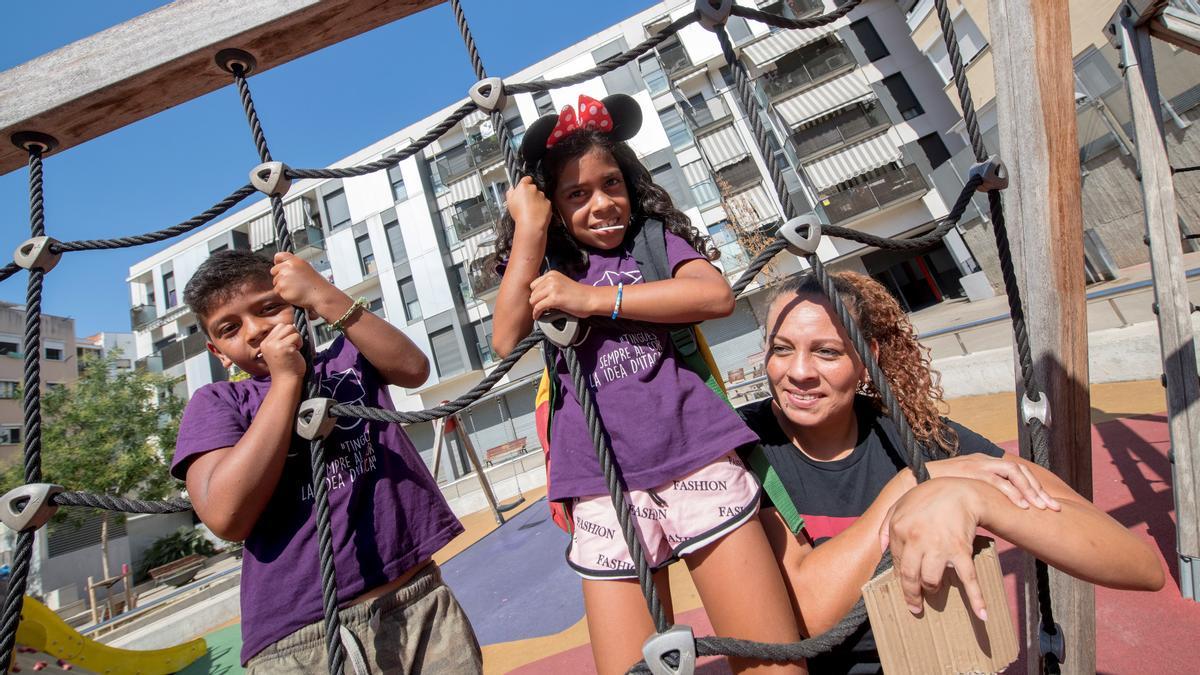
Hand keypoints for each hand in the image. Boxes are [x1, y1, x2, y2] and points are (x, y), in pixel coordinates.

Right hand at [259, 323, 304, 380]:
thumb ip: (282, 339)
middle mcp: (268, 343)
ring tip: (294, 350)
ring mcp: (275, 345)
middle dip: (293, 334)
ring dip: (297, 338)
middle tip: (293, 347)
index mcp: (265, 343)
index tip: (289, 346)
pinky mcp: (284, 348)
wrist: (286, 381)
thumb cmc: (286, 367)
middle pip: (285, 326)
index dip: (288, 334)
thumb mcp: (278, 350)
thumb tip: (293, 326)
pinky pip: (297, 337)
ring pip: (291, 328)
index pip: (279, 327)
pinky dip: (300, 344)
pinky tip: (296, 353)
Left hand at [272, 252, 340, 311]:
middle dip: (280, 276)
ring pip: (275, 282)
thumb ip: (293, 265)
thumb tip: (283, 266)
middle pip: (274, 270)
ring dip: (282, 286)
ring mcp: (283, 277)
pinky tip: (293, 293)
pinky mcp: (281, 288)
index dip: (278, 262)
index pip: (278, 256)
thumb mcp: (306, 268)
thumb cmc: (316, 284)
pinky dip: (283, 294)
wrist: (320, 295)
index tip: (280, 267)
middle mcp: (288, 267)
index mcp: (295, 261)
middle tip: (292, 282)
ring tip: (295, 288)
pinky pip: (277, 291)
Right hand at [506, 176, 552, 233]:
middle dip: (531, 194)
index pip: (526, 179)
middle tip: (526, 203)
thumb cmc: (519, 213)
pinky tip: (537, 213)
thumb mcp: (509, 201)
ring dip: (537, 201)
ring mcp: (542, 196)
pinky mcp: (548, 203)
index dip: (525, 183)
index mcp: (524, 186)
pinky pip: (545, 203)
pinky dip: (542, 207)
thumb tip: (512, 189)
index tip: (524, 188)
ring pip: (540, 196)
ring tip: (531, 210)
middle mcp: (534, 189)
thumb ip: (510, 192)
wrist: (531, 224)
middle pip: (533, 188)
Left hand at [529, 271, 600, 319]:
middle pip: (532, 293)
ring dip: (535, 308)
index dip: (535, 294)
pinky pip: (538, 307)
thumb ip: (549, 286)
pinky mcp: (554, 298)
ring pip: (533, 300)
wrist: (591, 299)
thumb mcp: (561, 284)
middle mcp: (551, 279)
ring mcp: (552, 288)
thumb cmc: (578, 294)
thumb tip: (536, 296)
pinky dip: (537, 313)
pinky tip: (539, 316)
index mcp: (552, 274)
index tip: (538, 301)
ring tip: (539, 313)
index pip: (533, 285)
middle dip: (535, 302)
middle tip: (539, 309)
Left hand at [880, 478, 988, 621]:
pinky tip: (981, 614)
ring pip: (931, 580)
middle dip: (913, 595)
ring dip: (933, 589)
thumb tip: (880, 547)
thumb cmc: (928, 497)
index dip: (903, 577)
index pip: (898, 563)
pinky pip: (968, 579)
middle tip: (915, 606)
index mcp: (900, 530)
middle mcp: (917, 541)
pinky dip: (977, 598)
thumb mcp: (900, 505)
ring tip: (934, 589)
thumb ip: (886, 525)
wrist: (960, 490)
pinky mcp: (960, 551)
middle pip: (911, 577)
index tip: (906, 587)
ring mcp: (939, 547)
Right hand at [927, 454, 1059, 510]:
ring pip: (1014, 472)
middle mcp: (983, 461)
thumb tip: (993, 516)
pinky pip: (998, 480)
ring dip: (1030, 491)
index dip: (1033, 488)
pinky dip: (1013, 492)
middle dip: (1038, 490)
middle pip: (1021, 471)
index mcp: (983, 465)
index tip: (1046, 507)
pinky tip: (1022, 506)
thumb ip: (975, 498)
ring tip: (1040, 508)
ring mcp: (978, 464)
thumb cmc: (934, 493)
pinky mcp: (971, 471)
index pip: (1016, 472)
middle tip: (1053, 509)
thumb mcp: (960, 492)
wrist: (911, 482)